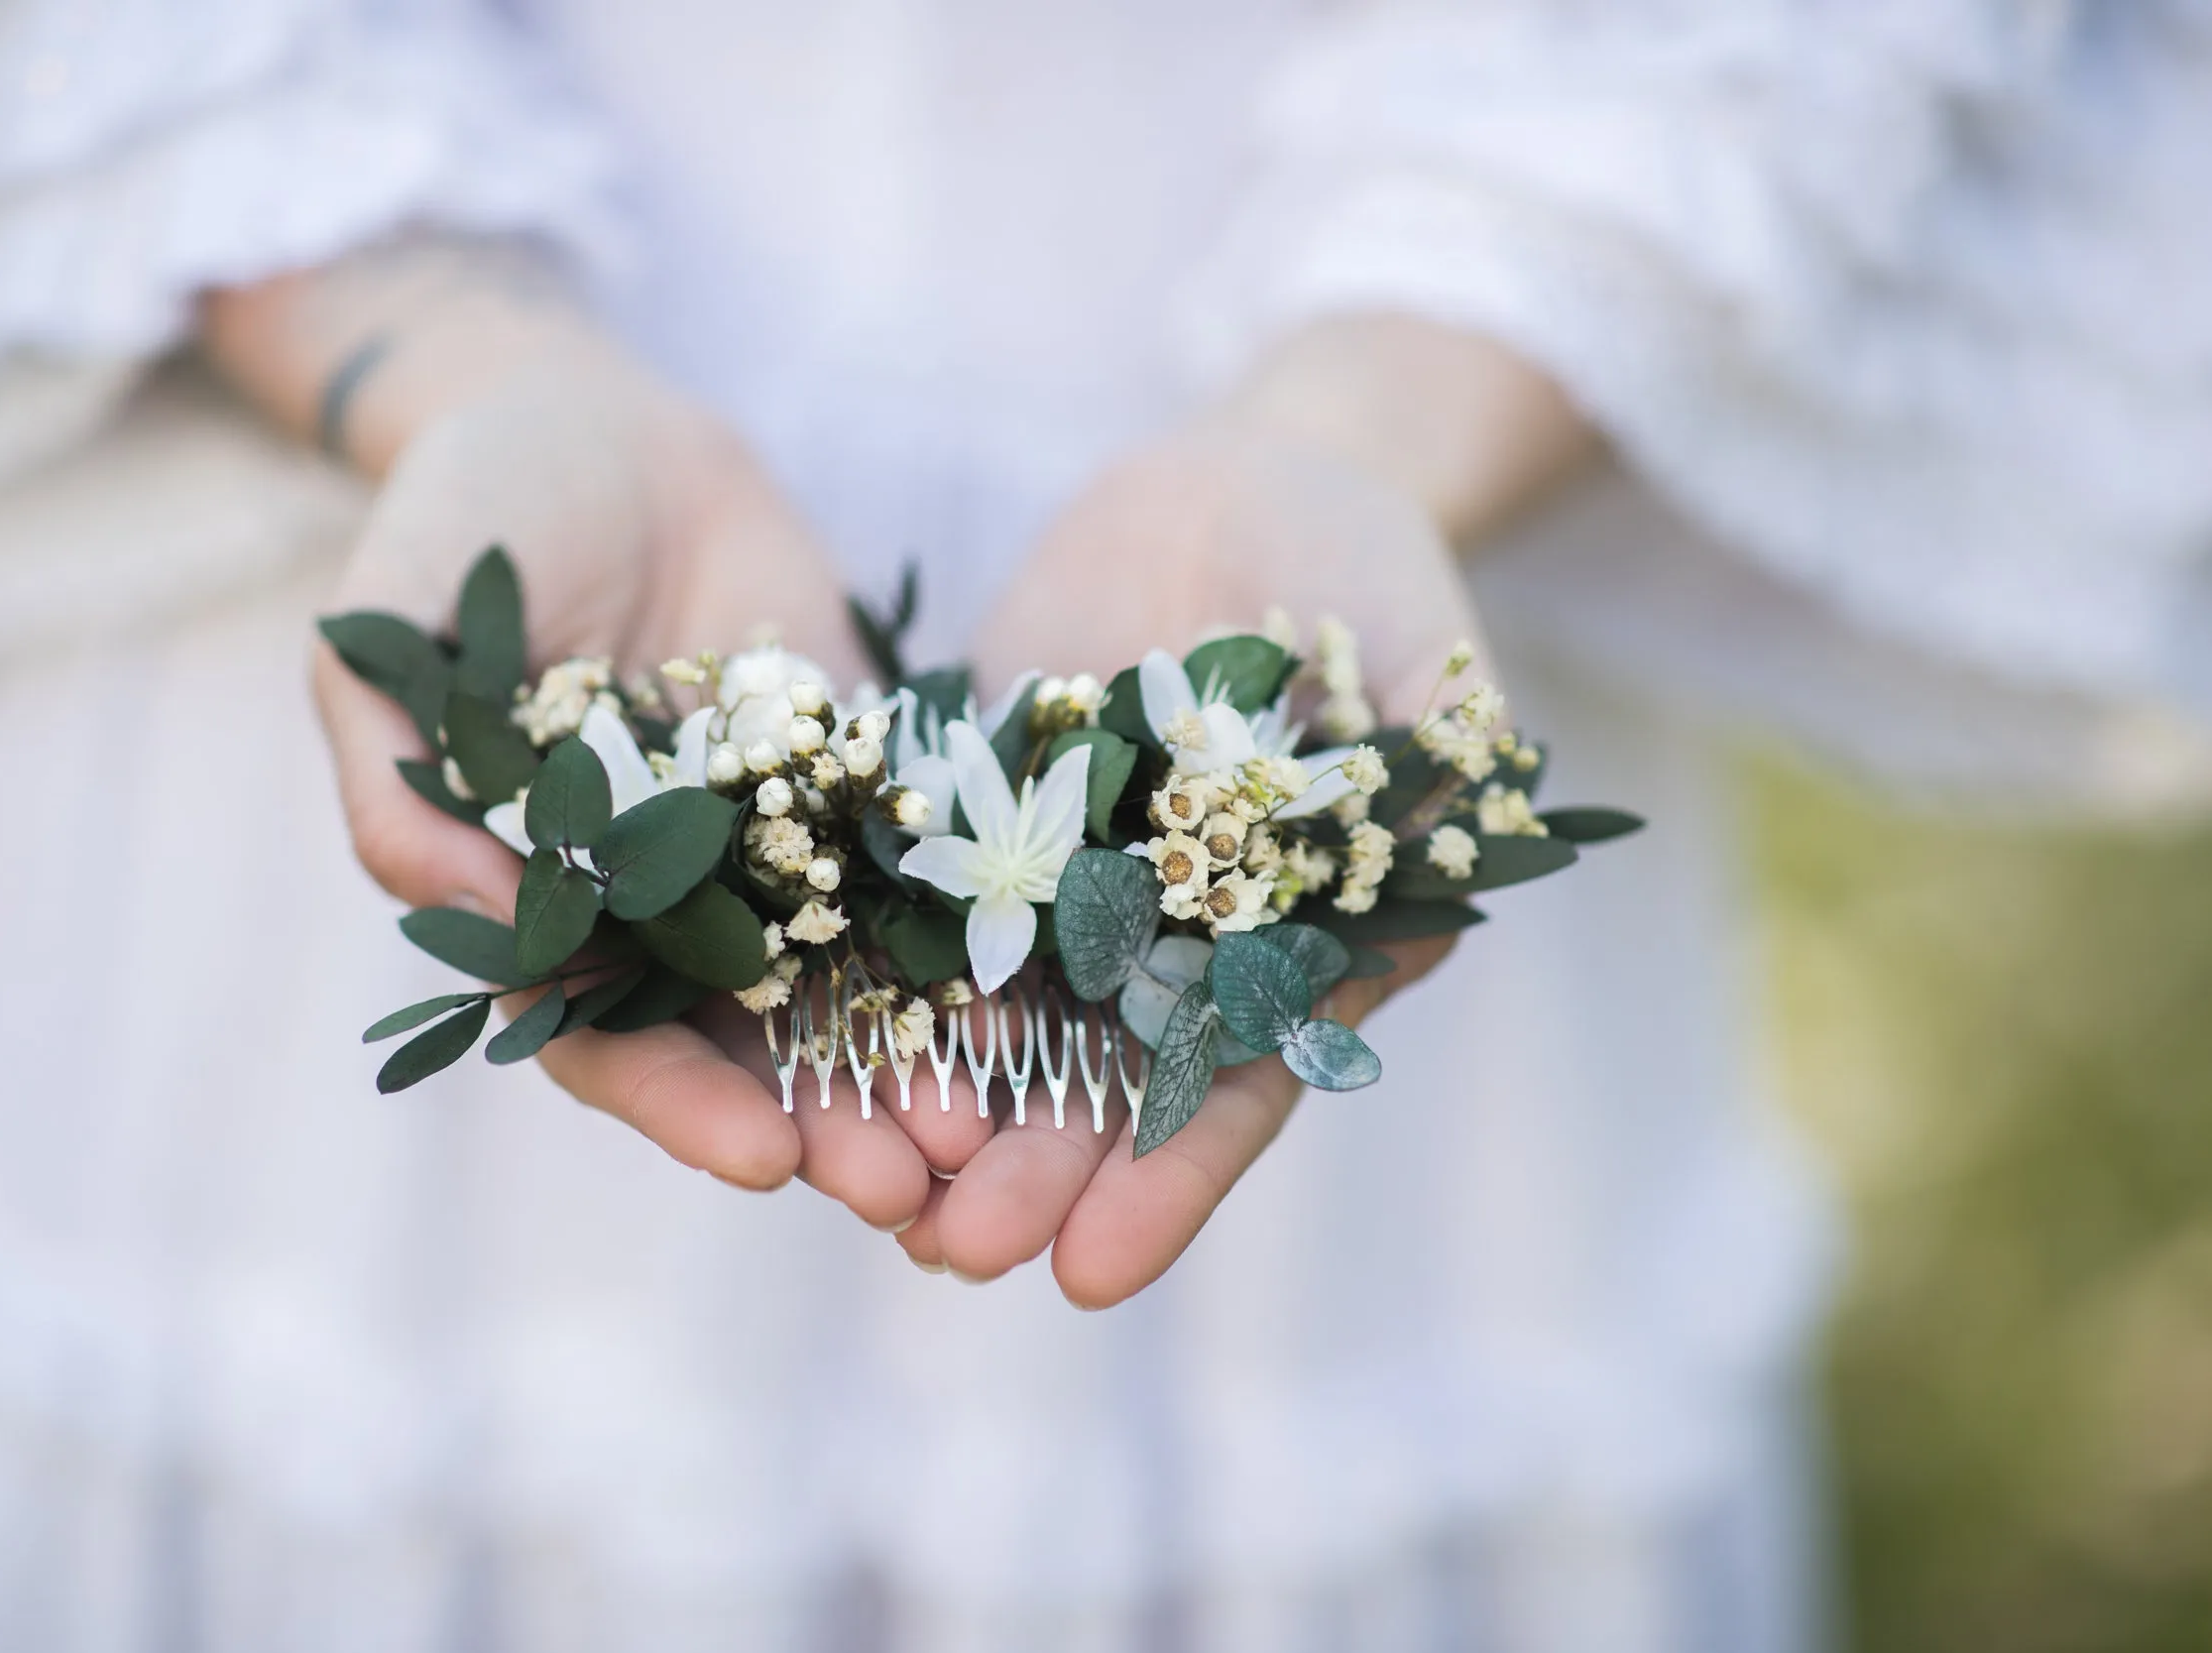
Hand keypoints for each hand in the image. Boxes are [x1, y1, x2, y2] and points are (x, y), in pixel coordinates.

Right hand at [210, 251, 989, 1224]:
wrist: (599, 420)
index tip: (763, 1156)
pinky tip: (1038, 1002)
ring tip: (988, 1137)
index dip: (676, 1101)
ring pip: (839, 988)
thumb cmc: (470, 514)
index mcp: (540, 899)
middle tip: (912, 1190)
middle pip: (739, 1044)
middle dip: (821, 1121)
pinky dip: (965, 948)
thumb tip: (452, 901)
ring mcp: (762, 849)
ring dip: (905, 1069)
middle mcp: (655, 902)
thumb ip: (398, 770)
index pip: (598, 1036)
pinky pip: (912, 879)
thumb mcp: (393, 628)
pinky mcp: (850, 786)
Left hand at [912, 390, 1505, 1304]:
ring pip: (991, 1020)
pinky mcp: (977, 816)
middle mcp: (1170, 941)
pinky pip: (910, 905)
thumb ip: (1430, 751)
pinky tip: (801, 1050)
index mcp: (1290, 944)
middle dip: (1027, 1171)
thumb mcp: (1416, 653)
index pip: (1232, 1085)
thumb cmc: (1361, 571)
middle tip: (954, 1251)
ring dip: (931, 1108)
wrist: (1244, 489)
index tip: (1091, 1273)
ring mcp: (1067, 885)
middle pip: (1093, 1081)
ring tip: (863, 1189)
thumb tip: (1451, 830)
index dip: (1167, 1180)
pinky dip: (864, 979)